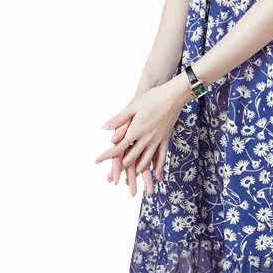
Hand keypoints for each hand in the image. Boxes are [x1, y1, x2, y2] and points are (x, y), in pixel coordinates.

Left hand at [96, 73, 189, 190]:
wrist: (174, 96)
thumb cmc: (152, 97)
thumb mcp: (133, 105)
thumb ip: (119, 119)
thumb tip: (104, 128)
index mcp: (136, 130)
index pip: (118, 147)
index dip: (107, 155)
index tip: (97, 160)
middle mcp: (146, 139)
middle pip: (131, 158)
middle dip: (120, 168)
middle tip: (112, 176)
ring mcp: (157, 141)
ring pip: (146, 161)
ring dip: (136, 170)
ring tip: (130, 177)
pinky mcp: (165, 139)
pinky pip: (161, 157)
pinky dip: (158, 168)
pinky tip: (157, 177)